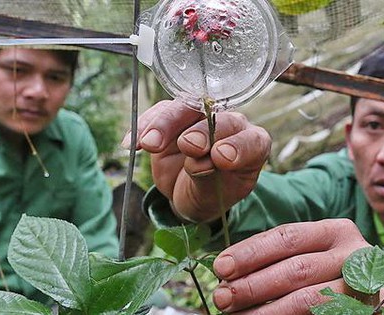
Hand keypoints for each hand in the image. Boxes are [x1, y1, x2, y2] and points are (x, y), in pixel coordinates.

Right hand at [125, 99, 270, 221]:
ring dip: (165, 124)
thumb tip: (197, 161)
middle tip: (188, 145)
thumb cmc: (210, 196)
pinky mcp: (174, 118)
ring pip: (185, 108)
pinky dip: (144, 126)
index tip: (221, 158)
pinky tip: (131, 143)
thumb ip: (209, 178)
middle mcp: (230, 125)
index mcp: (252, 145)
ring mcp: (200, 118)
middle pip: (216, 118)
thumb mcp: (213, 197)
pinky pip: (159, 113)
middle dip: (201, 131)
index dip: (238, 146)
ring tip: (150, 144)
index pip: (251, 140)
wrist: (191, 195)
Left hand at [211, 219, 383, 313]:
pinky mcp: (362, 311)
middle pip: (295, 269)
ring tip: (237, 314)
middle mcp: (354, 255)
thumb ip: (273, 258)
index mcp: (336, 231)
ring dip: (265, 310)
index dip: (251, 252)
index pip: (287, 237)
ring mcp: (362, 286)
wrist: (364, 295)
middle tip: (222, 297)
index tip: (221, 267)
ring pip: (307, 300)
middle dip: (252, 285)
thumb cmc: (325, 271)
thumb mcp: (305, 254)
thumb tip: (227, 273)